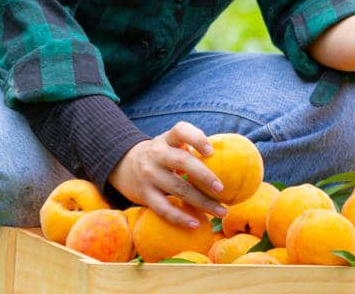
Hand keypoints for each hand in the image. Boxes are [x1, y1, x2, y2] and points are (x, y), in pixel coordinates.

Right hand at [107, 121, 227, 227]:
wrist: (123, 165)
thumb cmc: (161, 155)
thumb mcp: (171, 144)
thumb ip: (192, 147)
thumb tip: (231, 160)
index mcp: (166, 139)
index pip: (181, 131)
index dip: (197, 138)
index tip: (211, 151)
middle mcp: (157, 154)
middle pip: (182, 161)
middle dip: (204, 175)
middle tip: (222, 189)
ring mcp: (149, 175)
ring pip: (178, 189)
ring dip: (202, 202)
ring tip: (221, 211)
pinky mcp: (144, 194)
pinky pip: (163, 208)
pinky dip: (180, 218)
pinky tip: (196, 223)